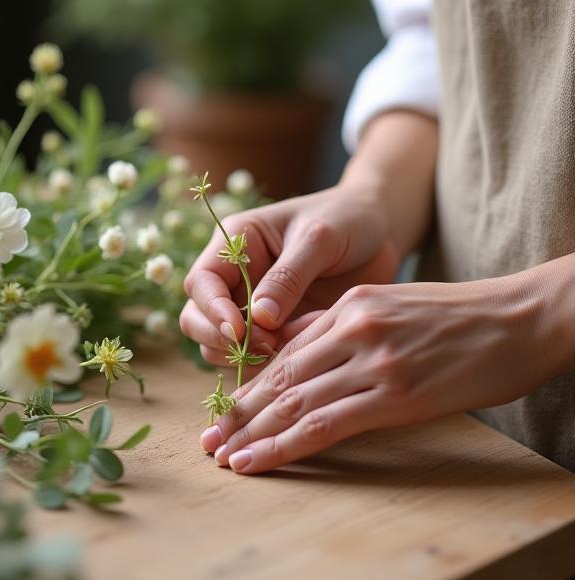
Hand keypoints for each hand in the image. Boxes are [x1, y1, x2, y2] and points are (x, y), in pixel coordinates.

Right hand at [180, 184, 398, 366]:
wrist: (381, 230)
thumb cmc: (347, 218)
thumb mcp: (320, 238)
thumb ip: (288, 276)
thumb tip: (258, 319)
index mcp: (236, 244)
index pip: (202, 283)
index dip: (213, 310)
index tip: (239, 332)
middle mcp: (236, 277)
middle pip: (198, 319)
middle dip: (223, 340)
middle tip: (268, 346)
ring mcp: (253, 306)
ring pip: (223, 345)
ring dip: (250, 356)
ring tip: (298, 342)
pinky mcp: (277, 329)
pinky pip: (260, 356)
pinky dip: (278, 360)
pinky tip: (313, 344)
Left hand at [199, 275, 557, 473]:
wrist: (520, 318)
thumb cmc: (462, 318)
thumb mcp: (395, 306)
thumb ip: (346, 326)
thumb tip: (304, 352)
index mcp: (351, 305)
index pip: (287, 350)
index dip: (252, 383)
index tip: (227, 408)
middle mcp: (352, 327)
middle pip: (280, 375)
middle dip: (240, 411)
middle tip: (208, 439)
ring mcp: (372, 359)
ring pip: (293, 400)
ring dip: (252, 433)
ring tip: (222, 457)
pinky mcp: (394, 393)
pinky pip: (325, 424)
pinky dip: (284, 445)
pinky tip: (257, 461)